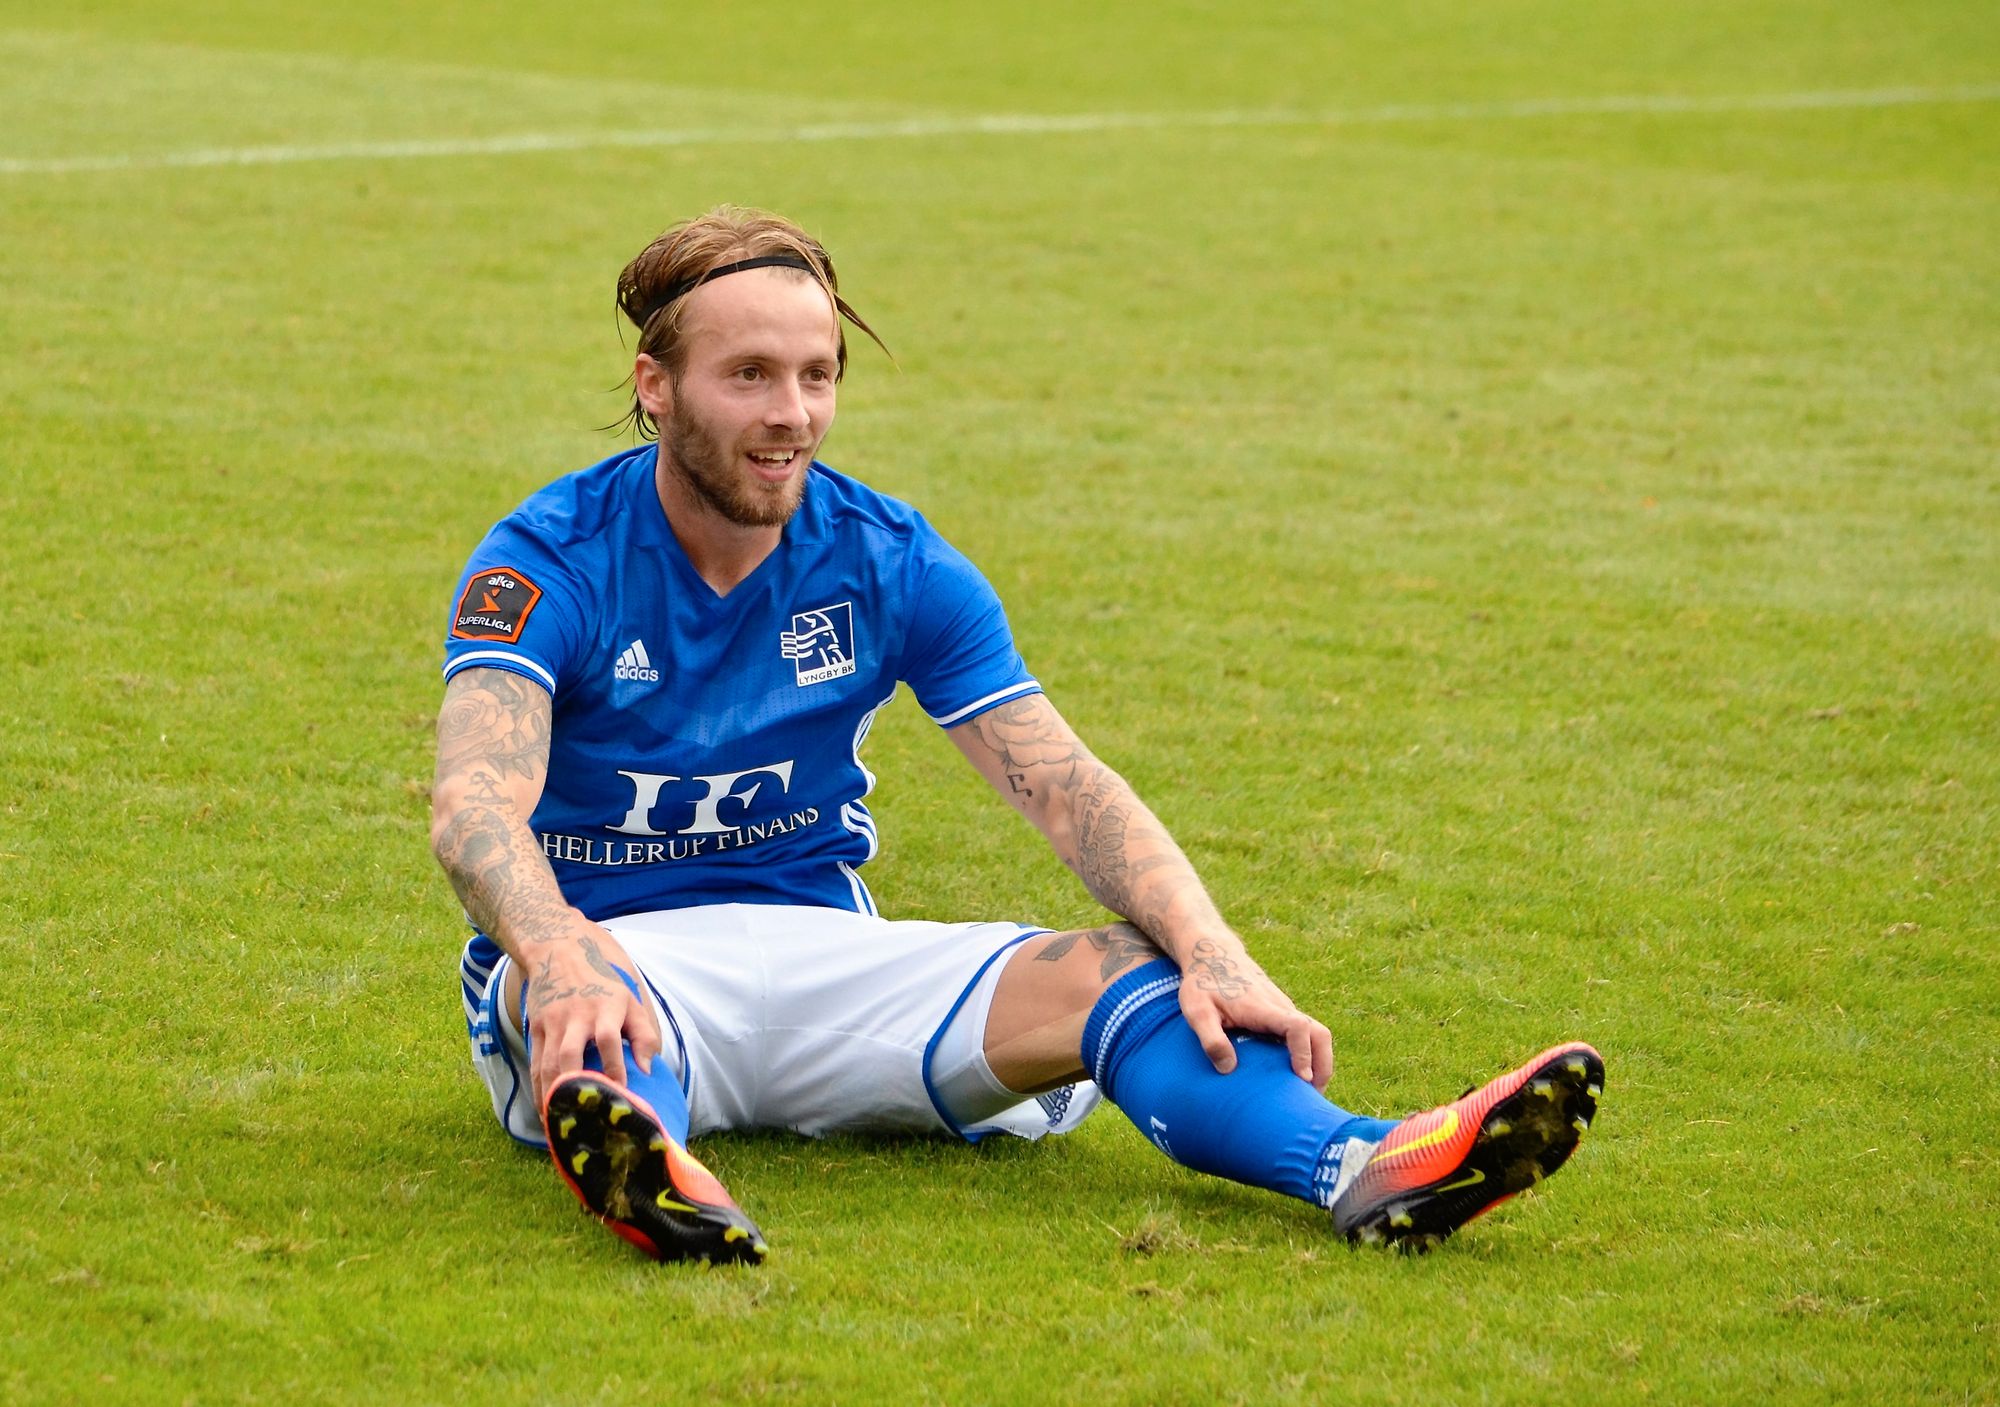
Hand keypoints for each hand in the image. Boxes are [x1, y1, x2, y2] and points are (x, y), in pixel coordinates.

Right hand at [522, 923, 662, 1109]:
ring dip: (554, 1094)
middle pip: (570, 1054)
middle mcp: (577, 1016)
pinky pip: (536, 1063)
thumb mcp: (630, 1001)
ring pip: (549, 1063)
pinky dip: (540, 1088)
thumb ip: (644, 1035)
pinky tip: (546, 1110)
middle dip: (576, 1086)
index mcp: (606, 1008)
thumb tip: (647, 1070)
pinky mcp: (536, 1028)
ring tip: (562, 1123)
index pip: (609, 1039)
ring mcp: (553, 1023)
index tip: (620, 1093)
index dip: (614, 1067)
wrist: (560, 952)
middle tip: (584, 1116)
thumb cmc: (604, 984)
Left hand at [1177, 936, 1332, 1090]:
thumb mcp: (1196, 1011)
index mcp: (1263, 1008)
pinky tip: (1295, 1076)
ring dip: (1319, 1062)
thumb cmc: (1202, 984)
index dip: (1303, 1052)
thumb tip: (1228, 1069)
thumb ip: (1211, 1039)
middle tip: (1311, 1096)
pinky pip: (1305, 1034)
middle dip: (1323, 1065)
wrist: (1212, 956)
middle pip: (1320, 1033)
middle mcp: (1280, 1008)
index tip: (1301, 1077)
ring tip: (1307, 1093)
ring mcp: (1284, 1010)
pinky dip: (1309, 1054)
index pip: (1297, 1026)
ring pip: (1316, 1034)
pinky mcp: (1281, 1014)